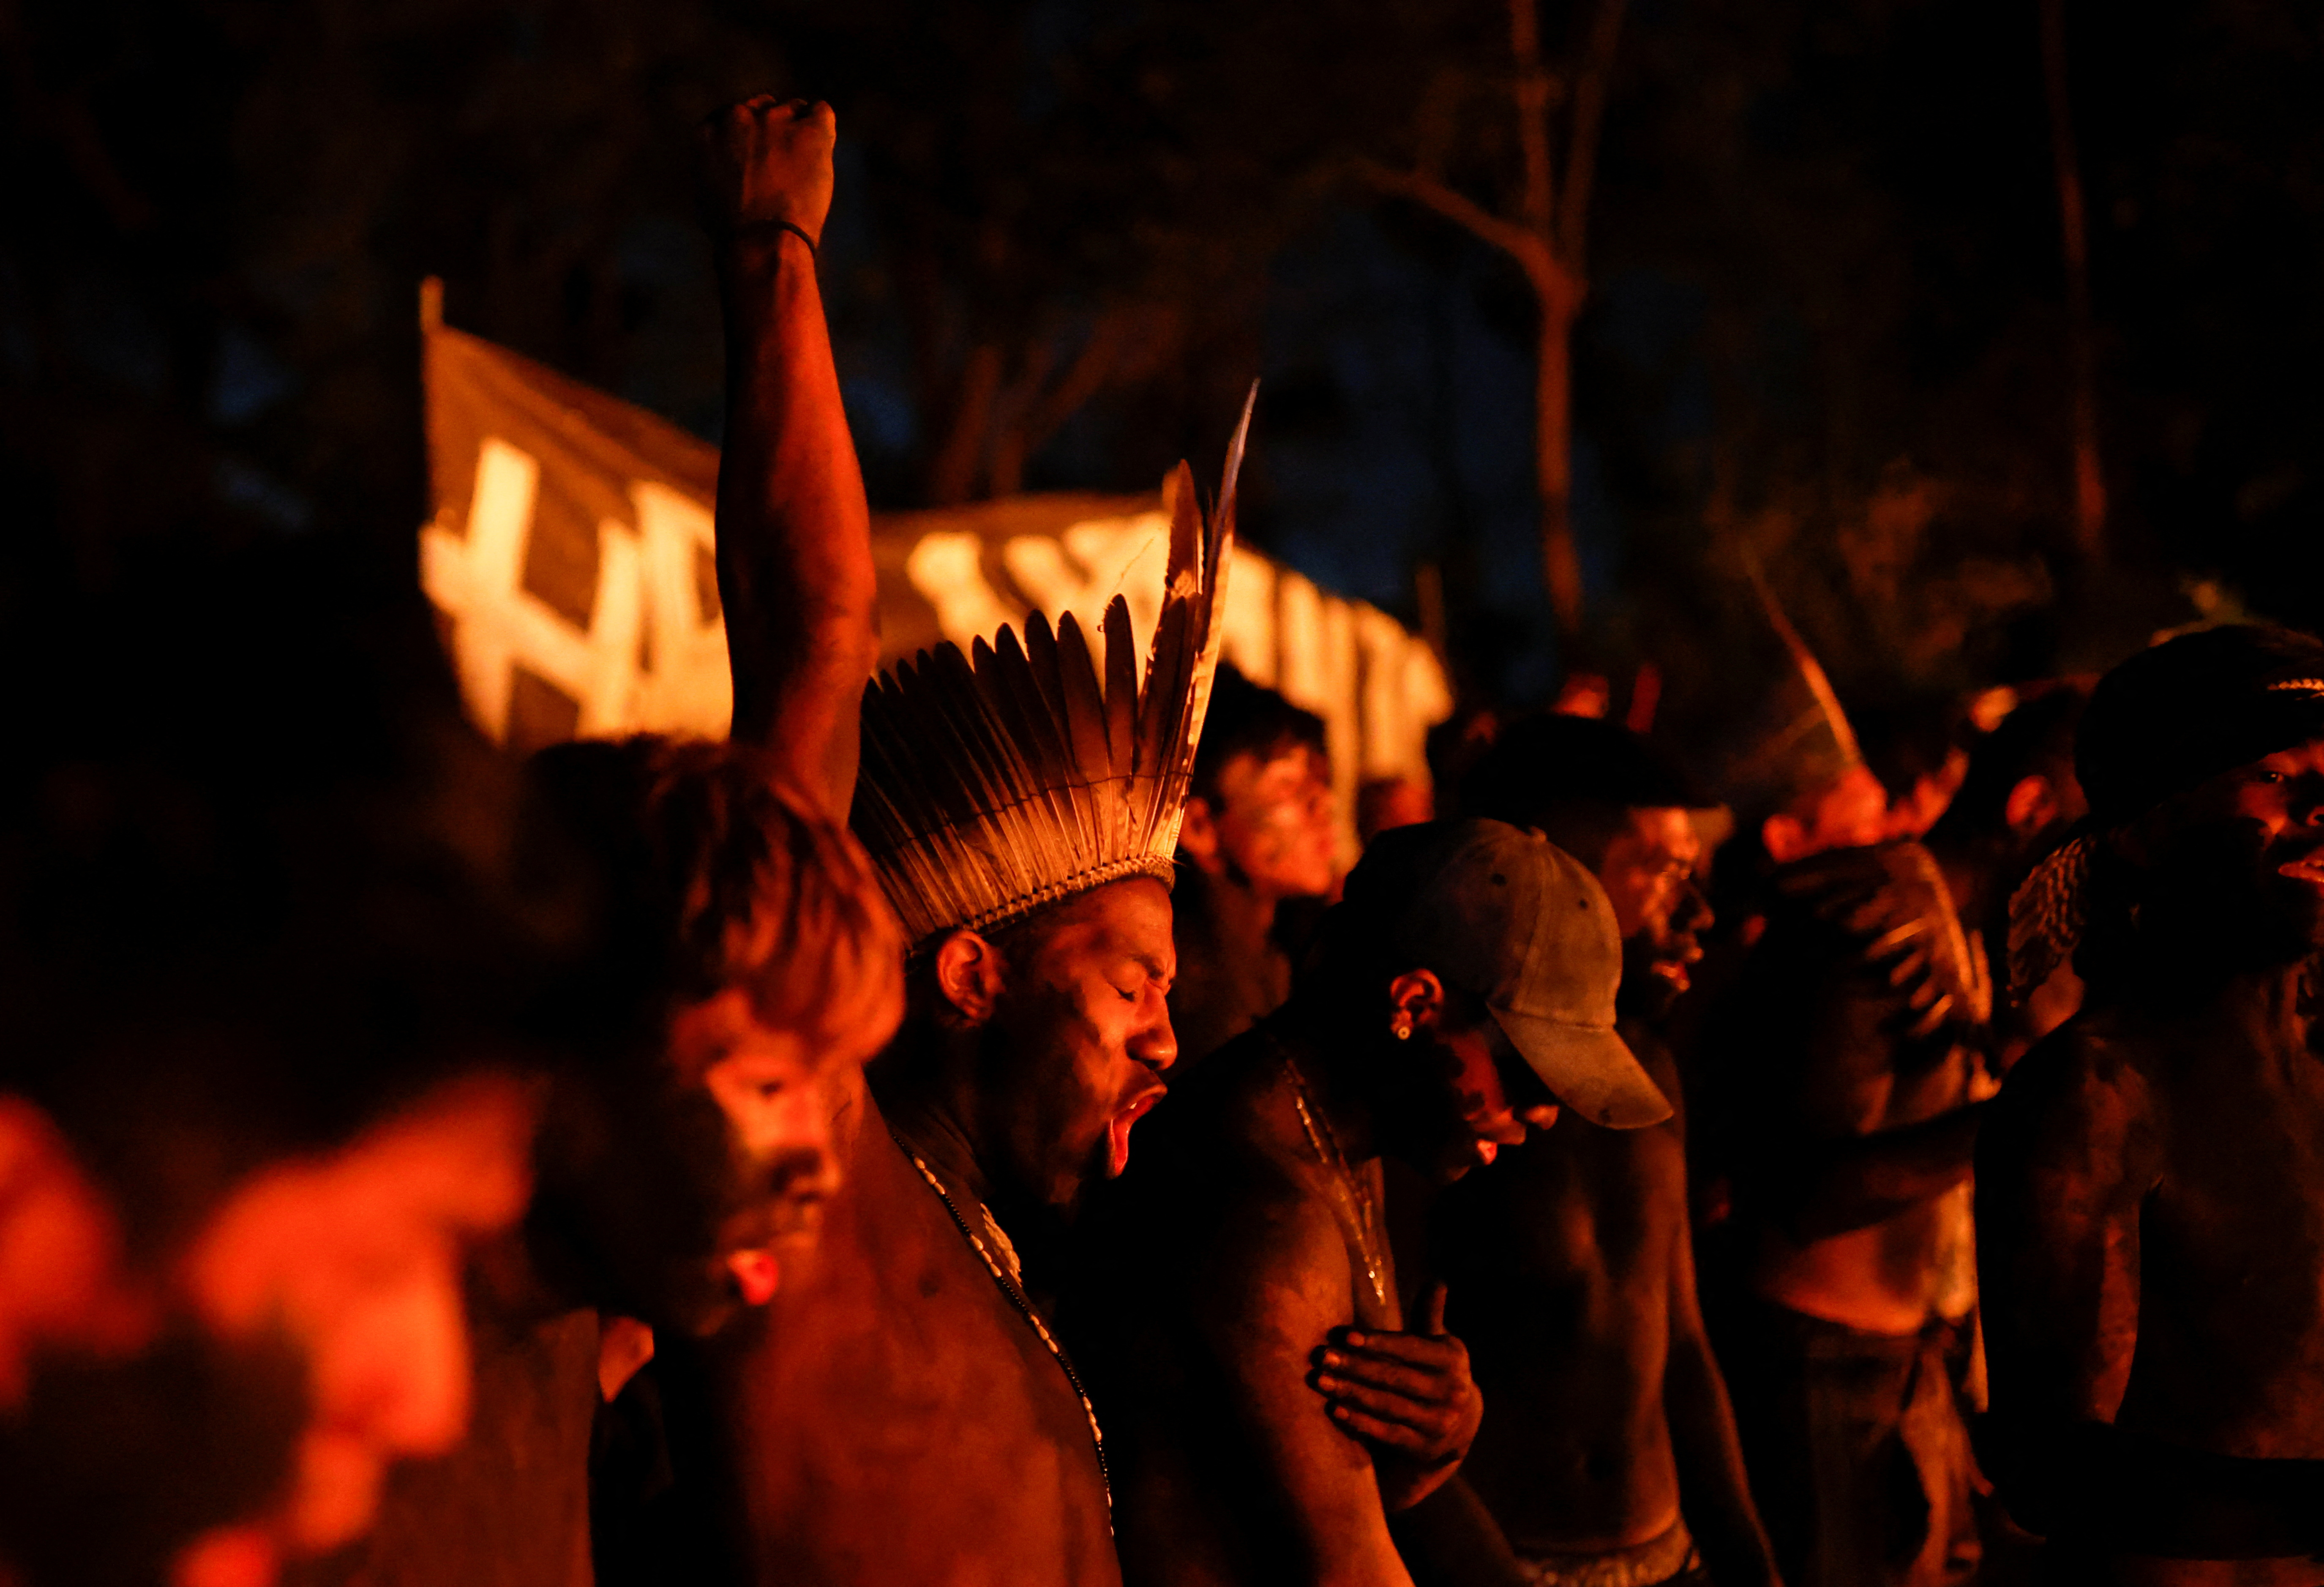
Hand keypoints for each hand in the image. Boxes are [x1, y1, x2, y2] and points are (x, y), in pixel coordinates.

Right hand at [698, 95, 835, 247]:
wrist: (762, 240)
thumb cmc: (732, 230)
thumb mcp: (707, 193)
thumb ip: (716, 166)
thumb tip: (728, 165)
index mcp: (711, 131)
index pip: (731, 116)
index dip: (747, 135)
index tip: (756, 152)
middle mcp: (740, 116)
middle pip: (763, 108)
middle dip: (773, 128)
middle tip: (783, 158)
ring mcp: (776, 119)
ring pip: (793, 110)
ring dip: (798, 130)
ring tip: (805, 161)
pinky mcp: (810, 130)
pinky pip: (822, 112)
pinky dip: (823, 125)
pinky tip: (823, 146)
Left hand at [1311, 1283, 1481, 1510]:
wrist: (1459, 1424)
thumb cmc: (1434, 1371)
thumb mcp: (1438, 1343)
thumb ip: (1430, 1314)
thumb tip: (1437, 1279)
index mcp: (1452, 1359)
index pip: (1410, 1348)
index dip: (1377, 1341)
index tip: (1344, 1335)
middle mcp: (1452, 1392)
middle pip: (1394, 1377)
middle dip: (1355, 1366)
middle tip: (1322, 1357)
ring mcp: (1439, 1423)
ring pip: (1387, 1405)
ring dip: (1351, 1393)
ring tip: (1320, 1381)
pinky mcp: (1423, 1448)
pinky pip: (1387, 1433)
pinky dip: (1360, 1422)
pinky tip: (1334, 1410)